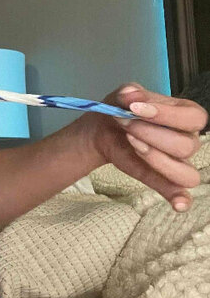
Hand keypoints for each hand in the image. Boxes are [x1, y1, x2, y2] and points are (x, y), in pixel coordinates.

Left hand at [79, 81, 206, 211]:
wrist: (104, 128)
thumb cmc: (122, 109)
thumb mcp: (122, 95)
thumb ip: (129, 93)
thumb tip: (131, 95)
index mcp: (186, 115)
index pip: (194, 117)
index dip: (166, 115)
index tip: (135, 108)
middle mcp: (188, 139)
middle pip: (185, 145)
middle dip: (150, 134)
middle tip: (125, 124)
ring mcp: (178, 161)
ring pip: (185, 172)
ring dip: (156, 159)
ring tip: (131, 143)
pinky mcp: (163, 178)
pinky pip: (181, 192)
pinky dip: (180, 198)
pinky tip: (176, 204)